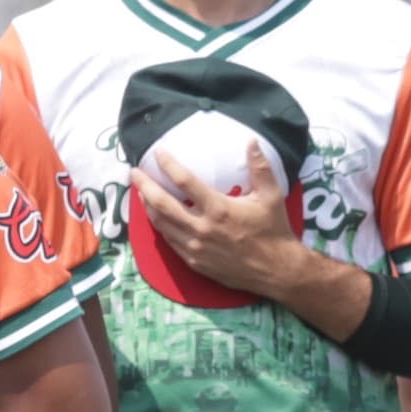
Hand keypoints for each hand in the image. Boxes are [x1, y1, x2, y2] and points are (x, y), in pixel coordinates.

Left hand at [134, 145, 315, 294]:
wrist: (275, 270)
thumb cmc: (274, 230)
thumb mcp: (272, 196)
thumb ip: (260, 167)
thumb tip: (251, 141)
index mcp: (219, 209)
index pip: (184, 182)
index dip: (168, 164)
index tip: (158, 153)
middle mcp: (202, 228)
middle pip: (162, 204)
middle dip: (145, 185)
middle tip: (134, 172)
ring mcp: (195, 247)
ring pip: (161, 224)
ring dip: (147, 206)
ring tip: (141, 192)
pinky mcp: (194, 261)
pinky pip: (169, 241)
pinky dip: (160, 225)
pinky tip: (156, 216)